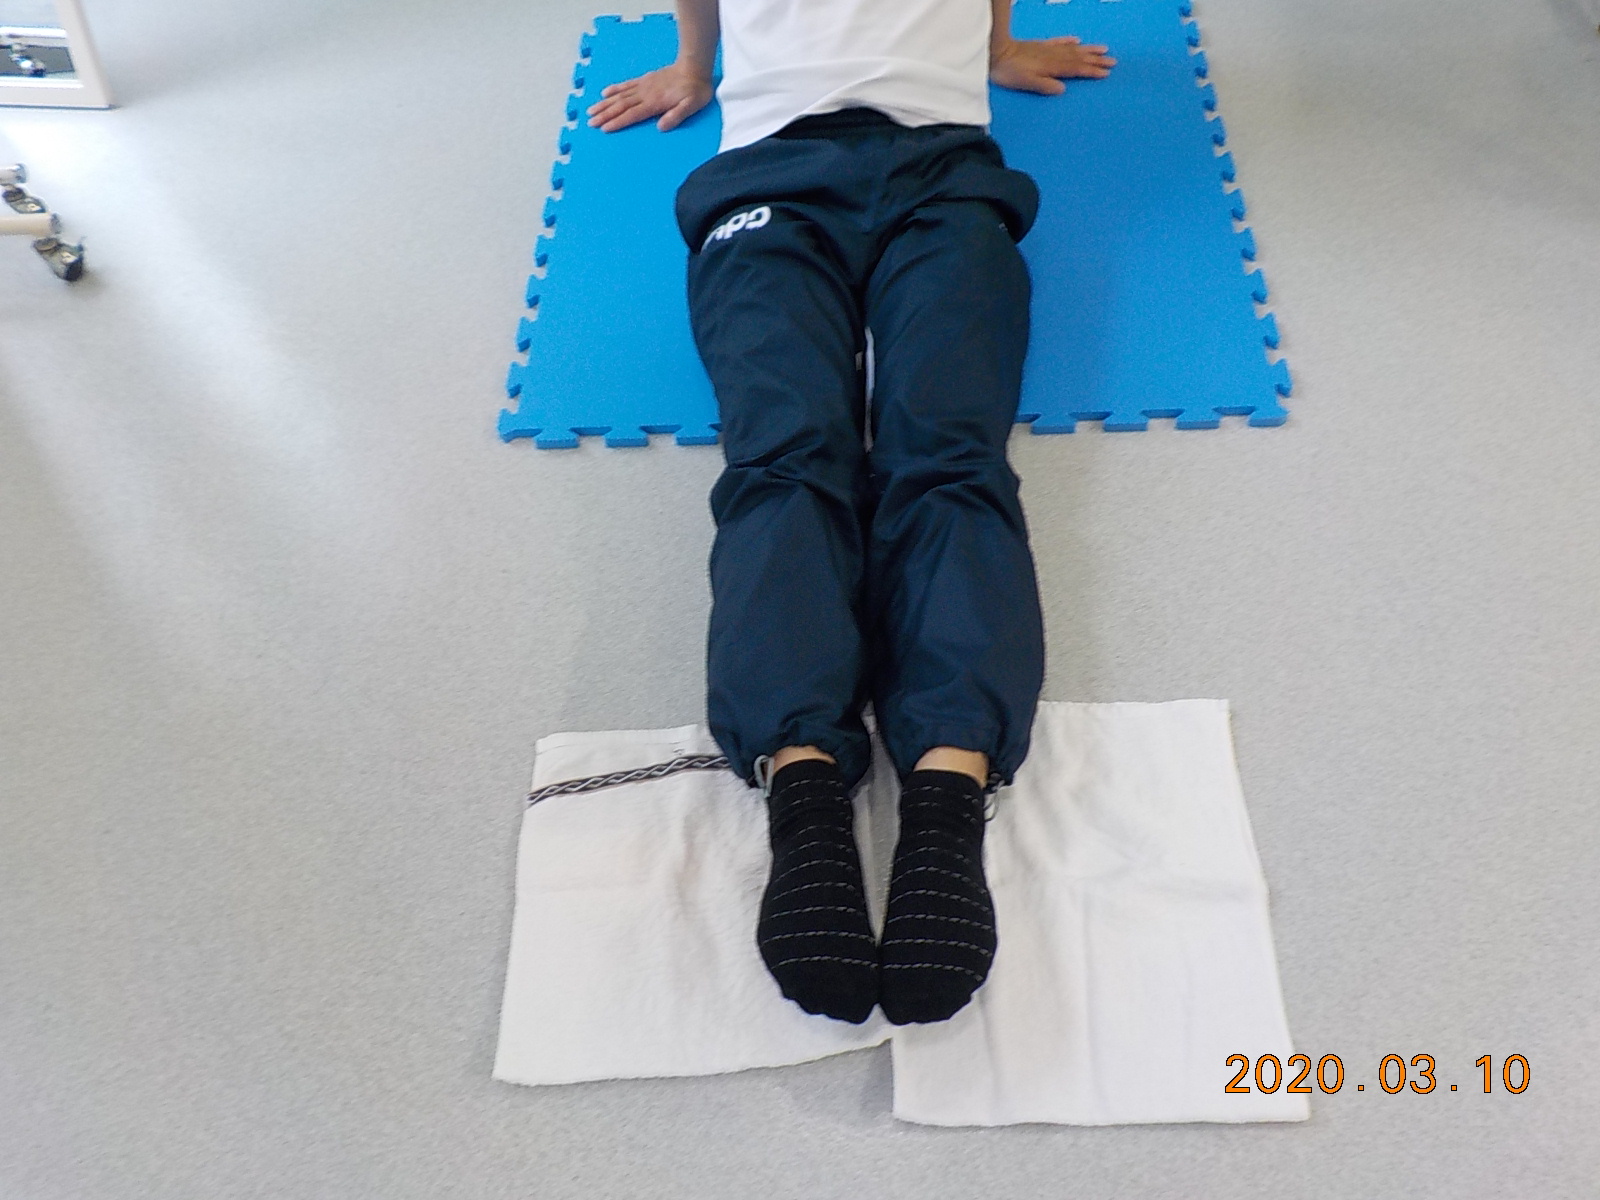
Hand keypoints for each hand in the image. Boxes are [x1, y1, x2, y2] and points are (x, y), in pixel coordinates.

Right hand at [585, 63, 714, 132]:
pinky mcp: (645, 80)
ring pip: (620, 95)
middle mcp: (645, 94)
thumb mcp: (691, 106)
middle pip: (621, 105)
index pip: (632, 114)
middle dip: (604, 114)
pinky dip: (614, 89)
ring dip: (605, 103)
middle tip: (590, 122)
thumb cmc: (695, 89)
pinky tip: (605, 93)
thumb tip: (661, 127)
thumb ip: (676, 116)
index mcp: (654, 102)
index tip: (603, 127)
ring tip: (591, 110)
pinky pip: (626, 85)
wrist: (694, 67)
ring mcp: (643, 86)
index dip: (617, 121)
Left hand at [990, 36, 1115, 93]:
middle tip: (1113, 61)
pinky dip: (1069, 41)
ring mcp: (1048, 49)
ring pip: (1073, 49)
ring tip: (1103, 49)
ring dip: (1089, 50)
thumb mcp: (1026, 83)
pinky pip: (1060, 42)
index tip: (1106, 73)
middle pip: (1080, 58)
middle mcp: (1054, 56)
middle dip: (1097, 60)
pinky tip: (1077, 40)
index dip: (1092, 71)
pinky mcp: (1041, 46)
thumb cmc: (1009, 71)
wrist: (996, 53)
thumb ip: (1045, 86)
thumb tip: (1063, 89)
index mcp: (1053, 67)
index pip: (1077, 69)